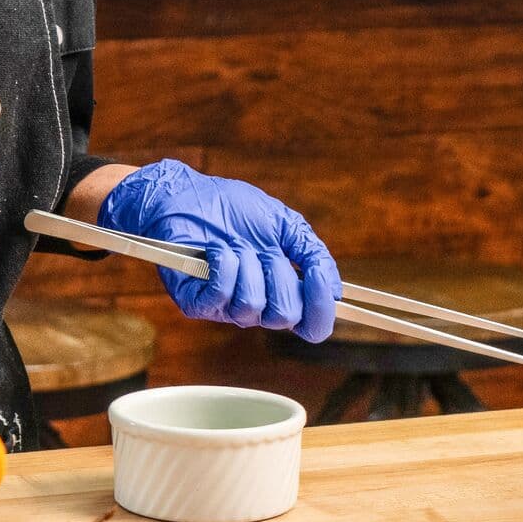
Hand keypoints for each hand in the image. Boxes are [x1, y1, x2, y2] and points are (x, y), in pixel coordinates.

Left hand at [98, 160, 341, 343]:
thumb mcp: (283, 224)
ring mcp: (226, 307)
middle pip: (286, 316)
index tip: (319, 281)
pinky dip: (223, 267)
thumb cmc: (232, 209)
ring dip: (247, 266)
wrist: (185, 196)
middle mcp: (257, 305)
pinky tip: (216, 250)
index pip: (310, 325)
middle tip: (263, 249)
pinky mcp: (197, 303)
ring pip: (253, 307)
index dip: (321, 312)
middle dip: (279, 275)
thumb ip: (313, 255)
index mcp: (281, 290)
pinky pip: (221, 297)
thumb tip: (337, 292)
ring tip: (233, 244)